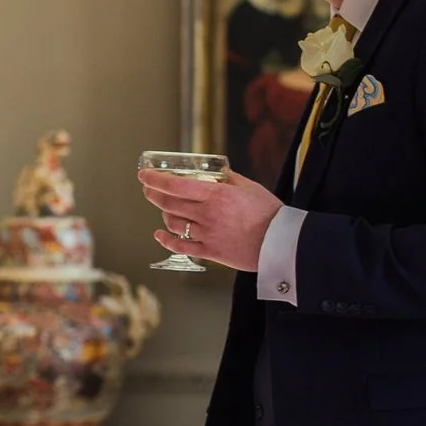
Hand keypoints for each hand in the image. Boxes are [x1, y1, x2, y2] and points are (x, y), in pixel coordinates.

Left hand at [137, 167, 280, 272]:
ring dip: (163, 213)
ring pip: (172, 222)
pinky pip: (180, 246)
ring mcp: (207, 234)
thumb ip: (228, 179)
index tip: (144, 175)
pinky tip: (159, 234)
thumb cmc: (269, 214)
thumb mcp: (250, 187)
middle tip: (148, 188)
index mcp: (217, 195)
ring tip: (162, 207)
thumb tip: (214, 172)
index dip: (155, 179)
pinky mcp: (210, 252)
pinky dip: (166, 240)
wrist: (282, 244)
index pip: (176, 185)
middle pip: (169, 203)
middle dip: (153, 194)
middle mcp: (207, 214)